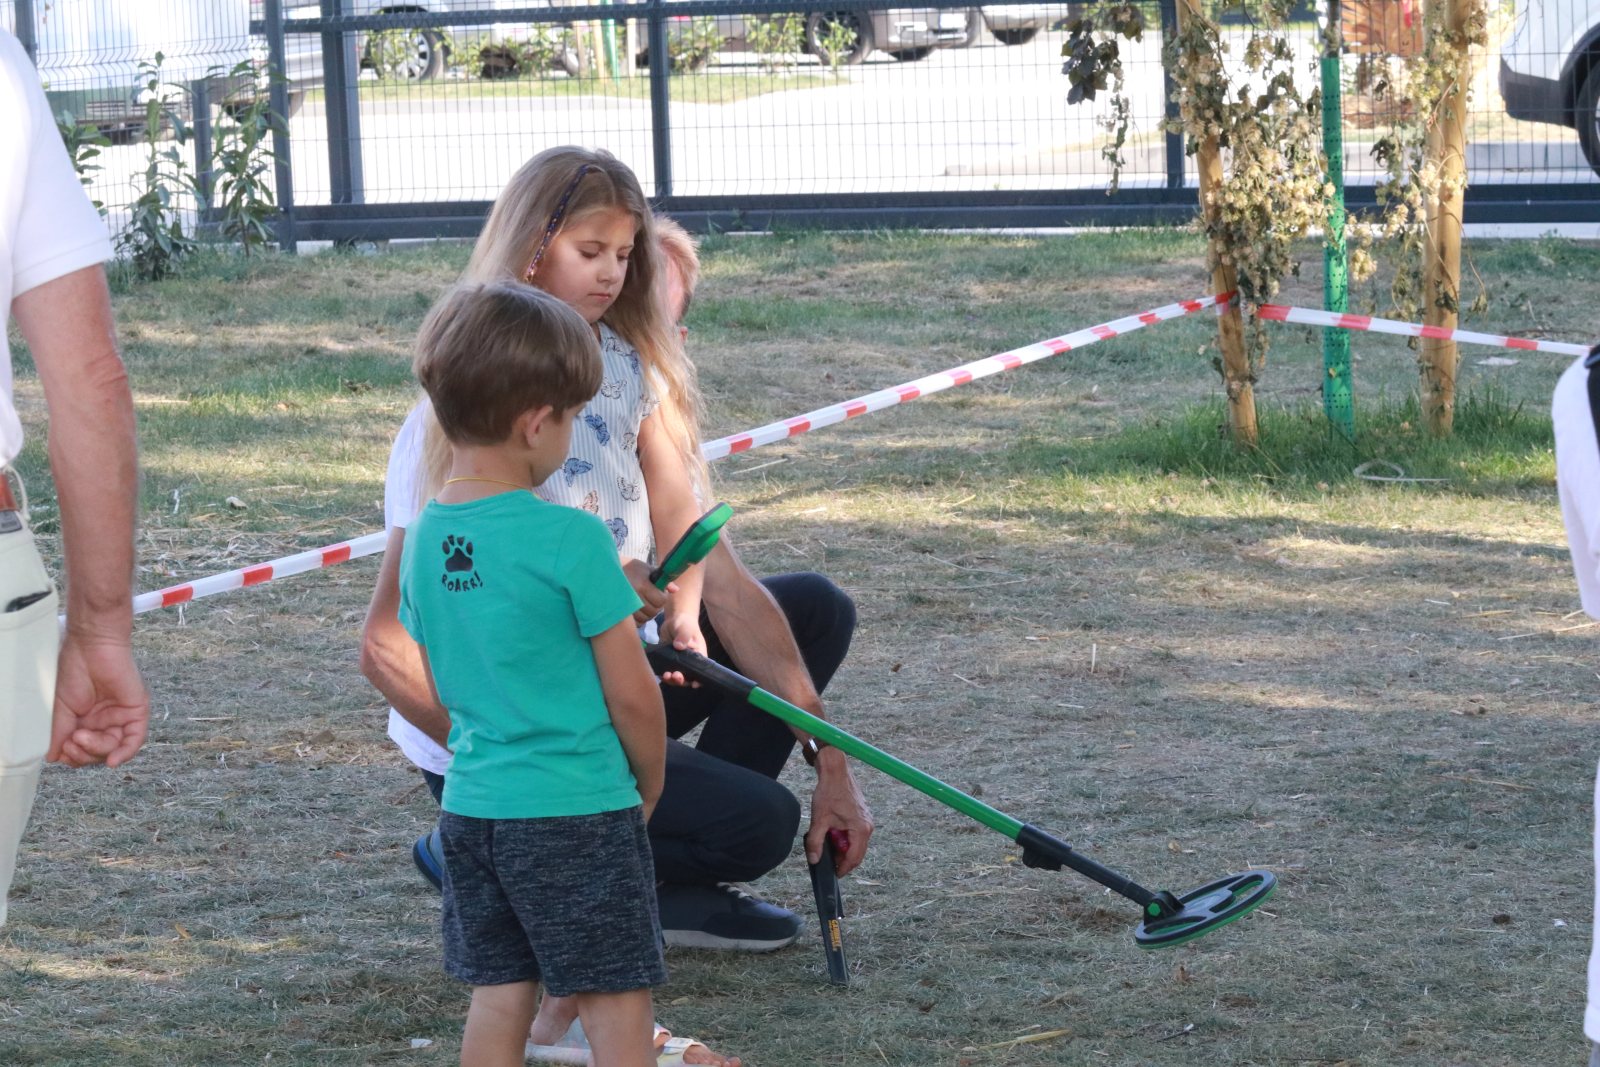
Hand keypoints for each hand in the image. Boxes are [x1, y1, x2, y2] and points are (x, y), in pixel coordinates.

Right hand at [48, 634, 148, 768]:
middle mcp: (104, 722)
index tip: (62, 749)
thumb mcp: (61, 708)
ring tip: (81, 736)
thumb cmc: (73, 671)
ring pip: (114, 748)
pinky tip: (112, 761)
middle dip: (83, 753)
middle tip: (73, 740)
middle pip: (98, 753)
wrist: (90, 648)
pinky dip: (124, 753)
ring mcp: (121, 717)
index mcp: (85, 721)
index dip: (73, 756)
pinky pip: (135, 739)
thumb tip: (54, 757)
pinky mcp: (137, 711)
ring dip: (96, 750)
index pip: (83, 751)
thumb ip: (59, 734)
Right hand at [621, 558, 670, 624]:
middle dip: (655, 606)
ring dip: (647, 614)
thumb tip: (675, 590)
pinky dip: (639, 619)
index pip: (661, 600)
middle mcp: (634, 597)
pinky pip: (635, 623)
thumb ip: (662, 580)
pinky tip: (637, 610)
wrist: (607, 571)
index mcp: (642, 585)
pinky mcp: (620, 613)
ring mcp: (625, 607)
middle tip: (650, 598)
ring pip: (645, 619)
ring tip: (643, 603)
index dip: (662, 597)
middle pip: (654, 611)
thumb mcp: (646, 569)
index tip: (658, 592)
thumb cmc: (630, 568)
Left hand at [655, 611, 705, 687]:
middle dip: (681, 680)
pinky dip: (663, 675)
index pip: (701, 671)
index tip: (694, 684)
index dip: (698, 680)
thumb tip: (679, 646)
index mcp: (698, 656)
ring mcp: (678, 663)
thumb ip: (684, 635)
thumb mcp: (685, 628)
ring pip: (676, 677)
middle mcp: (689, 662)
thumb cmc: (685, 624)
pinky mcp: (668, 661)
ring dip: (671, 680)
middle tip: (675, 676)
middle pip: (687, 677)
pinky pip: (667, 671)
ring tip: (666, 676)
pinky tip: (659, 674)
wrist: (674, 620)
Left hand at [805, 749, 872, 875]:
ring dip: (842, 848)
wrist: (835, 771)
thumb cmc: (829, 792)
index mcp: (861, 829)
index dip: (843, 869)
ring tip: (827, 845)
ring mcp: (866, 821)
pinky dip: (844, 838)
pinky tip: (832, 834)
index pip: (854, 858)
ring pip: (856, 844)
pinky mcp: (862, 816)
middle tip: (826, 861)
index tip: (833, 874)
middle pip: (857, 853)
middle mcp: (868, 826)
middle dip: (842, 859)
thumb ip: (815, 842)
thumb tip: (813, 860)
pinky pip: (855, 834)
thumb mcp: (819, 819)